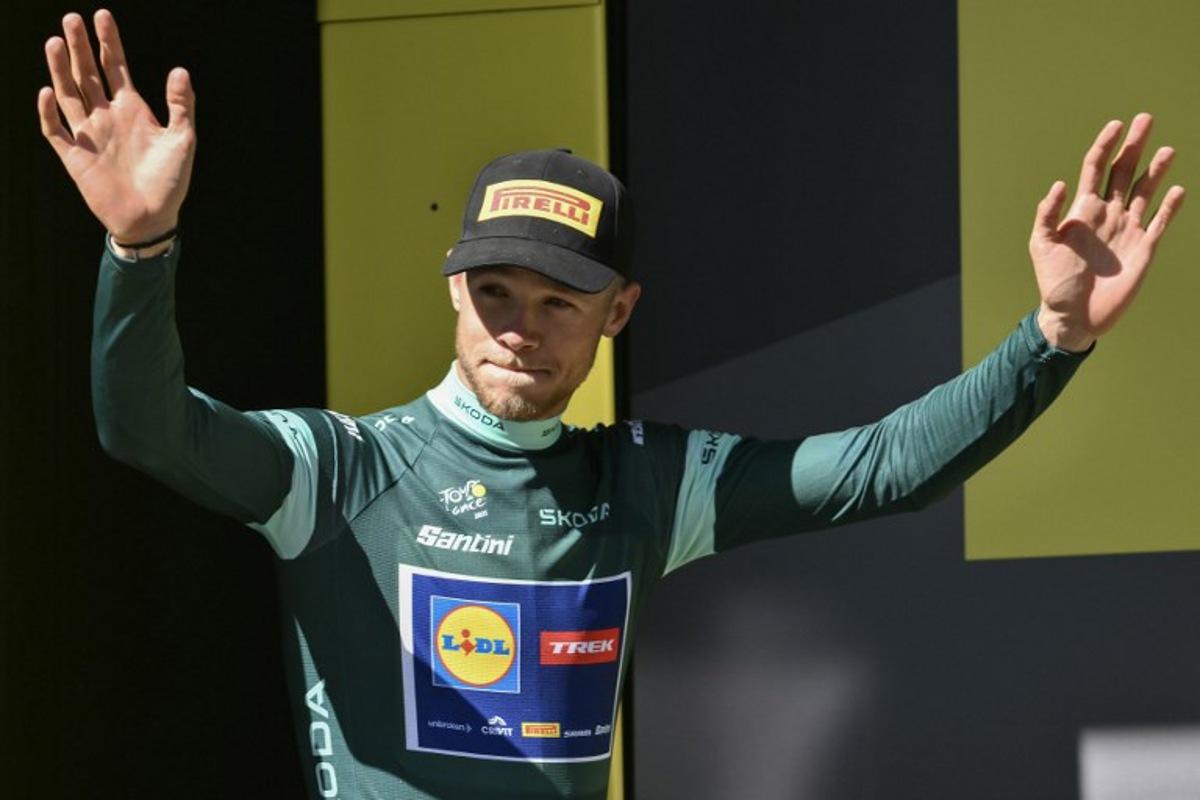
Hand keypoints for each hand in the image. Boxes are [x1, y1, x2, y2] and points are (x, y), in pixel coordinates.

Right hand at [37, 10, 195, 242]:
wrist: (152, 220)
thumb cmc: (170, 182)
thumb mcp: (183, 140)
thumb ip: (181, 106)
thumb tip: (180, 70)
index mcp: (132, 109)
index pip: (115, 67)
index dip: (108, 41)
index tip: (101, 15)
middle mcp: (106, 116)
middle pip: (88, 73)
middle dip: (80, 46)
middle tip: (71, 18)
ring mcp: (88, 134)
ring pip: (69, 94)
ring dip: (61, 69)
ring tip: (55, 42)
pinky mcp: (74, 156)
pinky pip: (55, 130)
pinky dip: (49, 112)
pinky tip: (49, 92)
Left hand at [1029, 113, 1184, 351]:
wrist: (1073, 316)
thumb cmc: (1053, 282)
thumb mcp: (1041, 245)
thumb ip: (1048, 214)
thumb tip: (1060, 184)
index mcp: (1082, 211)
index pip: (1095, 169)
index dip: (1105, 146)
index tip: (1115, 125)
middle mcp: (1107, 215)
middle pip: (1123, 172)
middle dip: (1134, 146)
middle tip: (1145, 118)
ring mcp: (1127, 230)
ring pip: (1145, 191)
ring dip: (1156, 170)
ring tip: (1167, 149)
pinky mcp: (1144, 249)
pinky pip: (1160, 222)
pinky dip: (1169, 207)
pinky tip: (1178, 189)